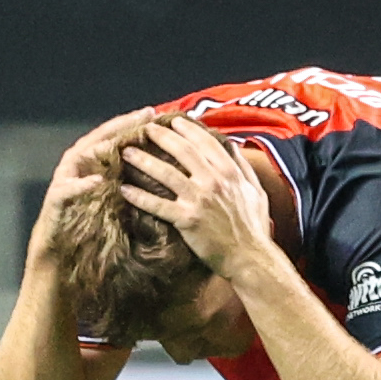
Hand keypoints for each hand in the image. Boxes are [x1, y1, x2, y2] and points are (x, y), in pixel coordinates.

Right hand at [35, 112, 153, 242]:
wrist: (61, 244)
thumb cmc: (88, 217)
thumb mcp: (111, 192)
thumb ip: (124, 173)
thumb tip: (155, 161)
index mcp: (91, 158)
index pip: (112, 134)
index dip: (131, 122)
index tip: (154, 113)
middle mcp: (77, 162)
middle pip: (99, 137)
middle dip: (121, 125)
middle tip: (143, 116)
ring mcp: (65, 178)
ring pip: (82, 155)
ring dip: (101, 147)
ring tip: (121, 142)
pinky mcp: (57, 197)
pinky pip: (69, 189)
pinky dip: (83, 184)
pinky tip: (98, 180)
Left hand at [117, 117, 269, 279]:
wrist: (250, 258)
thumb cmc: (254, 228)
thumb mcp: (256, 192)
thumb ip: (244, 168)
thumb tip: (233, 147)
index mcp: (229, 172)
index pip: (205, 142)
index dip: (188, 129)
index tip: (174, 121)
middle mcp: (213, 181)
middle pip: (182, 151)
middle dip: (161, 136)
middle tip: (144, 128)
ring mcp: (199, 199)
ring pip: (166, 173)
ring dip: (144, 160)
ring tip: (127, 152)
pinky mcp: (187, 219)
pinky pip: (158, 205)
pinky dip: (140, 197)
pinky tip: (124, 190)